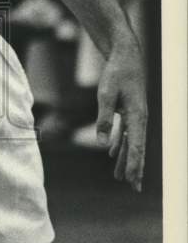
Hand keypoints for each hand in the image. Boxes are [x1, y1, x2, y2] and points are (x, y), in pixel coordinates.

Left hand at [96, 35, 147, 191]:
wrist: (124, 54)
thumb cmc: (116, 72)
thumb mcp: (106, 95)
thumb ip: (104, 119)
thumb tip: (102, 144)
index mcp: (137, 116)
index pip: (136, 146)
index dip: (134, 165)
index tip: (133, 181)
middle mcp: (140, 118)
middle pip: (137, 148)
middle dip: (134, 168)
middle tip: (134, 187)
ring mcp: (135, 114)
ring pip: (131, 142)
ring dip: (125, 158)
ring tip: (121, 176)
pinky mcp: (129, 109)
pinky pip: (126, 132)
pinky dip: (120, 143)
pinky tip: (112, 152)